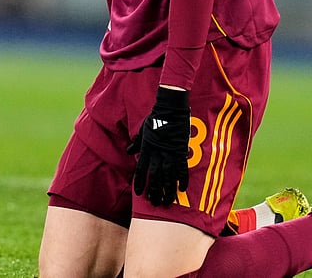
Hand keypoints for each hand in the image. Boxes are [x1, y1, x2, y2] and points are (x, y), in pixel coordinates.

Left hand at [127, 86, 190, 206]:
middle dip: (155, 191)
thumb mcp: (142, 130)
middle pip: (155, 177)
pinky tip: (182, 189)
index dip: (140, 183)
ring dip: (168, 190)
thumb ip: (136, 143)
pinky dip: (183, 179)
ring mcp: (170, 153)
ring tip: (168, 201)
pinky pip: (182, 169)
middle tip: (155, 203)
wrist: (170, 109)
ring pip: (168, 177)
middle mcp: (157, 154)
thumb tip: (128, 150)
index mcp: (147, 149)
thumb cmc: (155, 118)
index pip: (141, 170)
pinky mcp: (181, 151)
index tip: (140, 194)